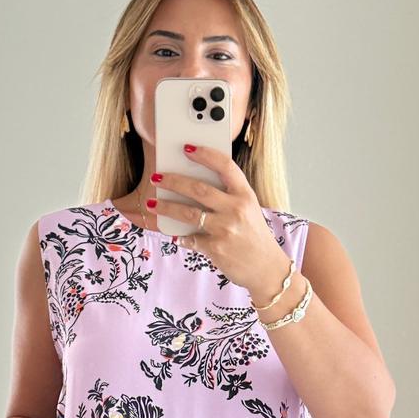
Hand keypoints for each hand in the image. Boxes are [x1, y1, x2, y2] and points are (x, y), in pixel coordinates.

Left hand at [149, 143, 290, 297]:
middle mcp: (236, 210)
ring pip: (188, 214)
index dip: (205, 154)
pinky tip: (176, 236)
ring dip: (166, 207)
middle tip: (157, 177)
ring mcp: (225, 230)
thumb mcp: (249, 210)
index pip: (225, 166)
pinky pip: (190, 239)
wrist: (266, 269)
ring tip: (152, 204)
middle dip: (173, 181)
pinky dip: (181, 237)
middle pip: (198, 189)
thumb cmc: (254, 237)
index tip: (187, 148)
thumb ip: (228, 198)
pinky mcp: (215, 249)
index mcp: (245, 195)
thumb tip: (194, 188)